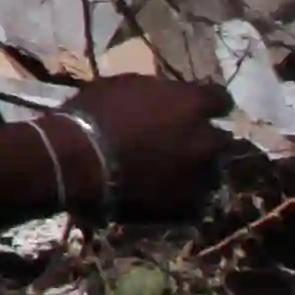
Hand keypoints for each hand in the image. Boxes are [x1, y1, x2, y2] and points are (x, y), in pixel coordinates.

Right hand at [64, 73, 228, 222]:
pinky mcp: (187, 207)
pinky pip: (190, 199)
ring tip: (167, 172)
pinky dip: (178, 194)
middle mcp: (207, 140)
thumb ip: (156, 94)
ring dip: (194, 169)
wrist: (75, 162)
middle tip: (180, 142)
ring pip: (208, 172)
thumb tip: (167, 98)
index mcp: (192, 105)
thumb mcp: (123, 87)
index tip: (195, 107)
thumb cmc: (92, 114)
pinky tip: (156, 191)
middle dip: (204, 140)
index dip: (207, 103)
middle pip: (220, 140)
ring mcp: (201, 177)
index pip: (220, 98)